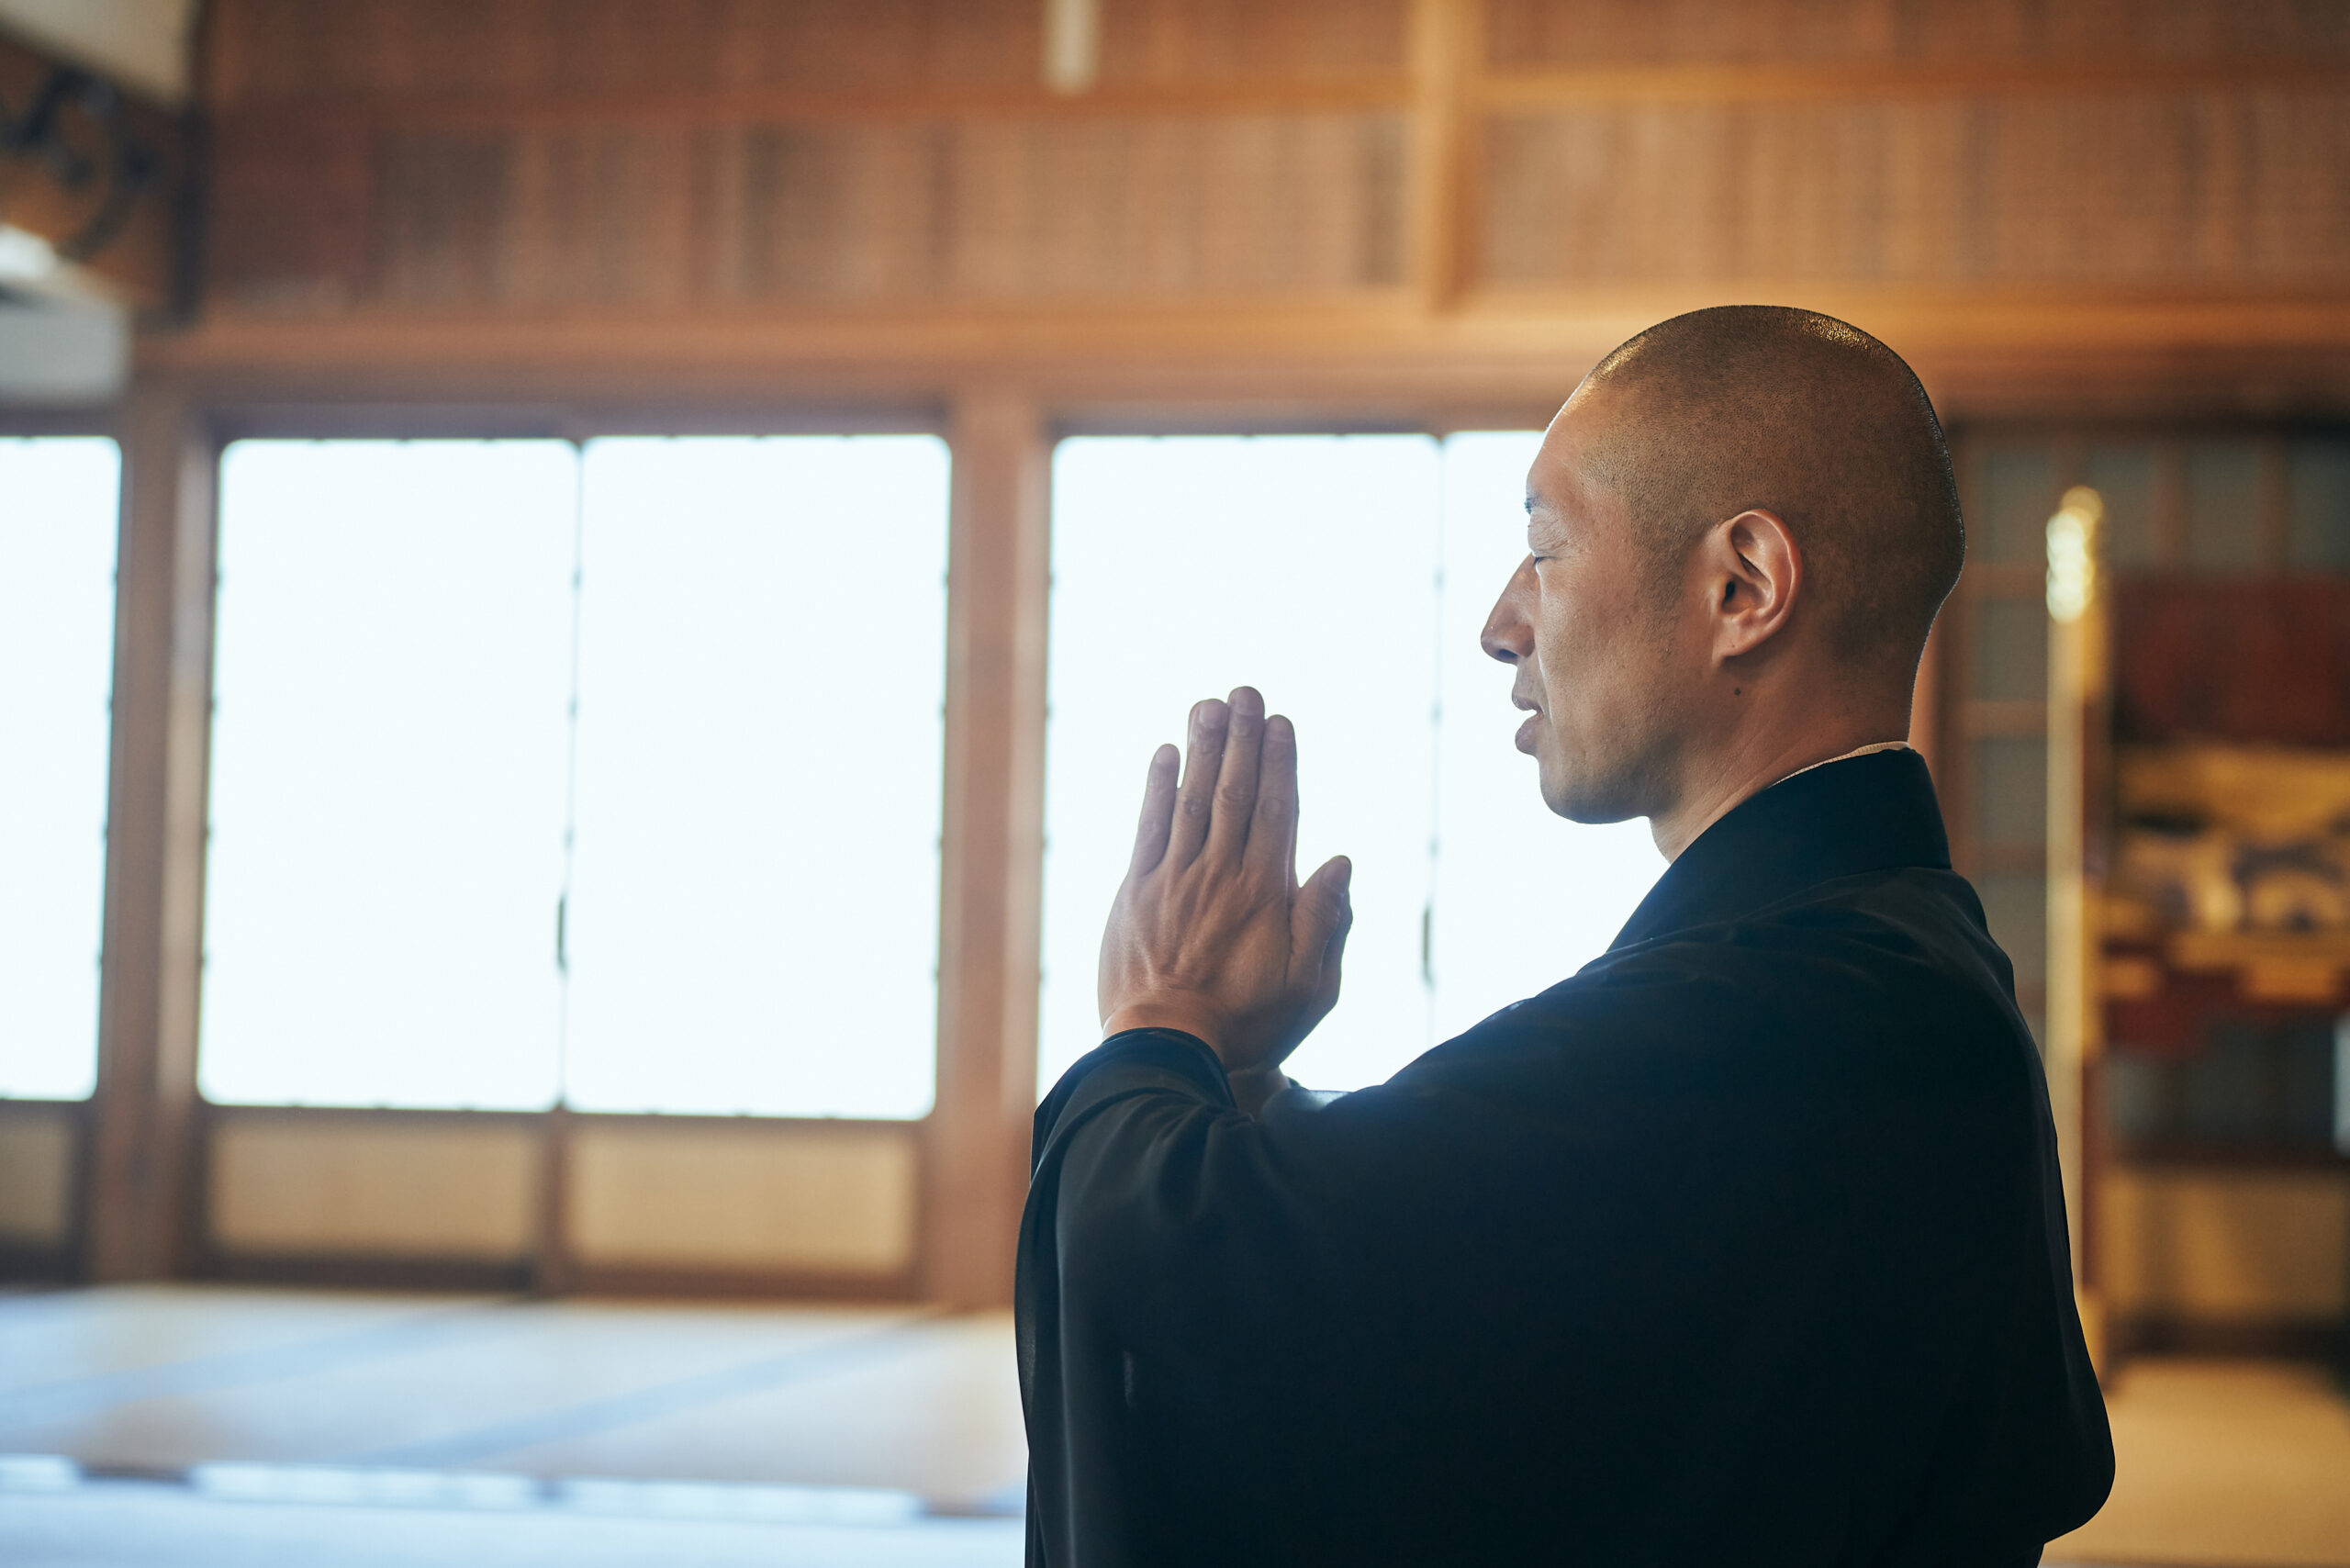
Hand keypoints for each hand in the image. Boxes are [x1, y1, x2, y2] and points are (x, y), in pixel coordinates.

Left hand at [1096, 687, 1353, 1076]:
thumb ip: (1325, 922)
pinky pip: (1148, 828)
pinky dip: (1156, 788)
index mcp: (1264, 892)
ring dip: (1201, 748)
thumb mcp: (1311, 987)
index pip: (1276, 810)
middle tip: (1245, 691)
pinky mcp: (1136, 893)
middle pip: (1234, 792)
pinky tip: (1164, 754)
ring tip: (1208, 705)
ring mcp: (1174, 879)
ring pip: (1191, 799)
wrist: (1166, 1048)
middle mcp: (1219, 873)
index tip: (1281, 721)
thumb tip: (1339, 861)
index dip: (1279, 762)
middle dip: (1241, 738)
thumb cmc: (1246, 1024)